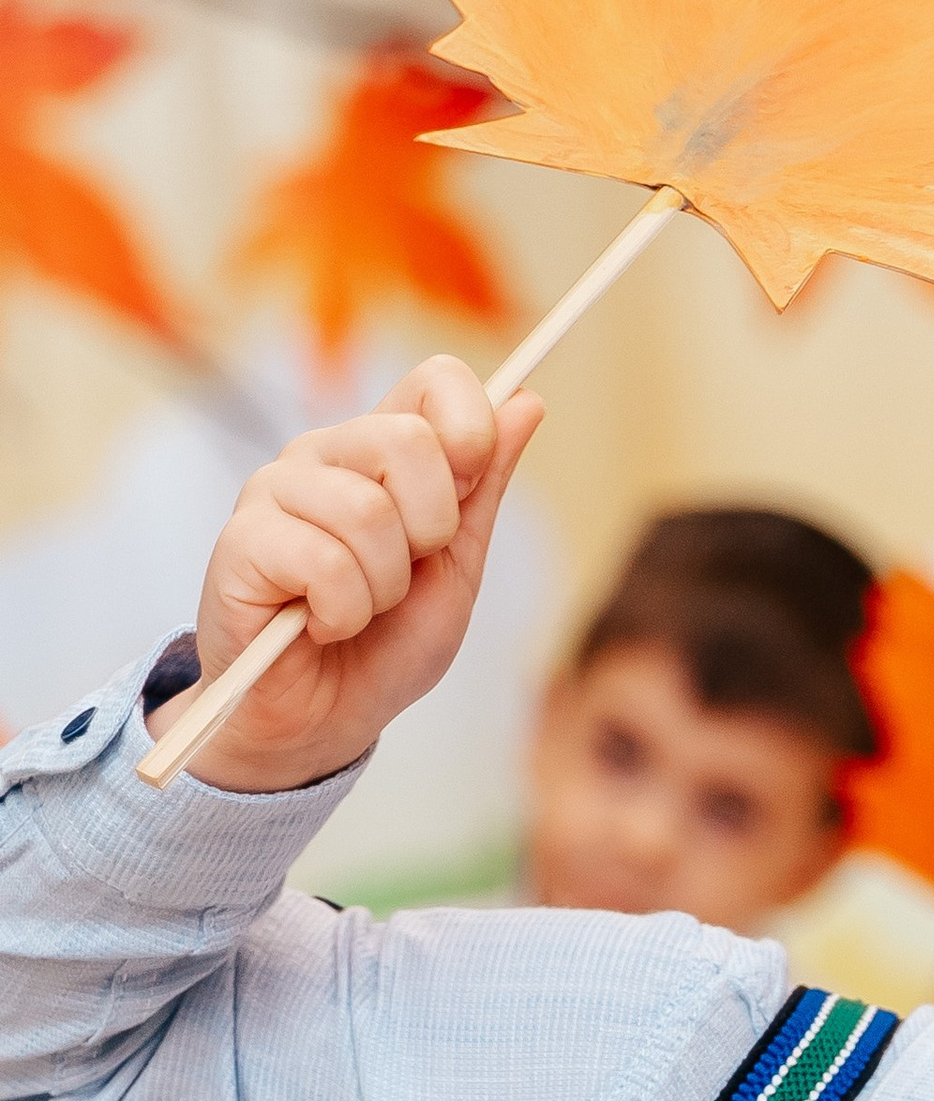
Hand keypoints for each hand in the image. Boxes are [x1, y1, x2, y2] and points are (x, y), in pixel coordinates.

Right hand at [154, 356, 542, 791]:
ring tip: (358, 610)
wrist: (325, 720)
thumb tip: (526, 401)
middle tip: (401, 579)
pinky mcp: (241, 540)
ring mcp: (276, 490)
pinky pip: (325, 562)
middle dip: (431, 533)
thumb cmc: (387, 645)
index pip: (435, 379)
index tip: (467, 493)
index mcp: (381, 449)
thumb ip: (485, 488)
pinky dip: (343, 613)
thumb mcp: (457, 567)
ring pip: (368, 511)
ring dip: (383, 588)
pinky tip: (320, 626)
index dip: (471, 431)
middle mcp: (324, 454)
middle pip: (410, 442)